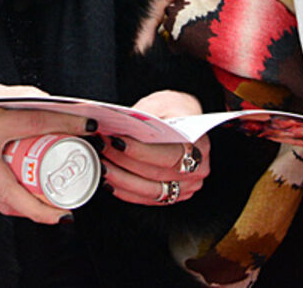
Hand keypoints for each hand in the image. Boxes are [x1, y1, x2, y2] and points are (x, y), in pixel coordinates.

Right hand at [0, 76, 100, 224]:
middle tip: (66, 209)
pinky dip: (8, 206)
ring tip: (49, 210)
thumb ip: (21, 95)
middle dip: (44, 209)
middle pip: (17, 193)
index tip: (88, 127)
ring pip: (2, 204)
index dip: (67, 125)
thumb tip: (53, 105)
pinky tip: (22, 204)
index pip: (35, 124)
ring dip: (28, 212)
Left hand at [99, 90, 210, 205]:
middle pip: (156, 174)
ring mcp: (186, 187)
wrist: (184, 118)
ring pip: (149, 190)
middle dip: (124, 162)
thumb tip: (117, 127)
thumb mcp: (161, 103)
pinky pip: (146, 198)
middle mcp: (197, 170)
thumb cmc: (174, 110)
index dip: (140, 151)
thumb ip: (143, 117)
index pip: (169, 154)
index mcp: (199, 145)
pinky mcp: (173, 196)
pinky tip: (110, 179)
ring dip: (121, 178)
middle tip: (102, 148)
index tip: (117, 141)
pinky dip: (126, 190)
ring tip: (102, 164)